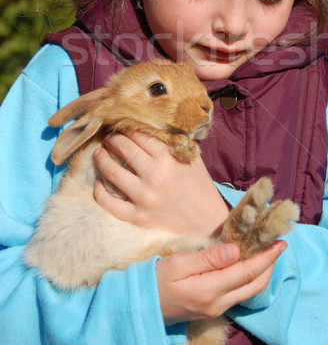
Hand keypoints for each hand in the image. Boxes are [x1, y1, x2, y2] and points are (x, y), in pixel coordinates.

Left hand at [93, 131, 229, 235]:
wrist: (209, 223)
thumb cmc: (201, 188)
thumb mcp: (193, 159)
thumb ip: (173, 144)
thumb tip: (154, 128)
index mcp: (168, 158)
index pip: (140, 135)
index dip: (129, 127)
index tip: (124, 125)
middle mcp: (154, 176)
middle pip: (124, 148)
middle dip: (113, 139)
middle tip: (110, 137)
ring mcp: (144, 198)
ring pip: (112, 172)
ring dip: (102, 158)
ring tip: (99, 152)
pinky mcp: (138, 217)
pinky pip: (110, 203)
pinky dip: (100, 192)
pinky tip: (97, 182)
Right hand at [156, 240, 286, 323]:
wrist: (141, 306)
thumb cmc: (155, 279)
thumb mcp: (179, 264)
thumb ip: (209, 258)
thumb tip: (236, 250)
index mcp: (210, 290)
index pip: (247, 272)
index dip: (266, 257)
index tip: (280, 243)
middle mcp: (218, 303)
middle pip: (254, 285)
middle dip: (270, 265)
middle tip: (278, 245)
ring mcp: (216, 308)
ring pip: (249, 291)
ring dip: (262, 273)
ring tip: (268, 253)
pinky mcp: (212, 308)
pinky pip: (239, 293)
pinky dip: (250, 278)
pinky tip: (248, 264)